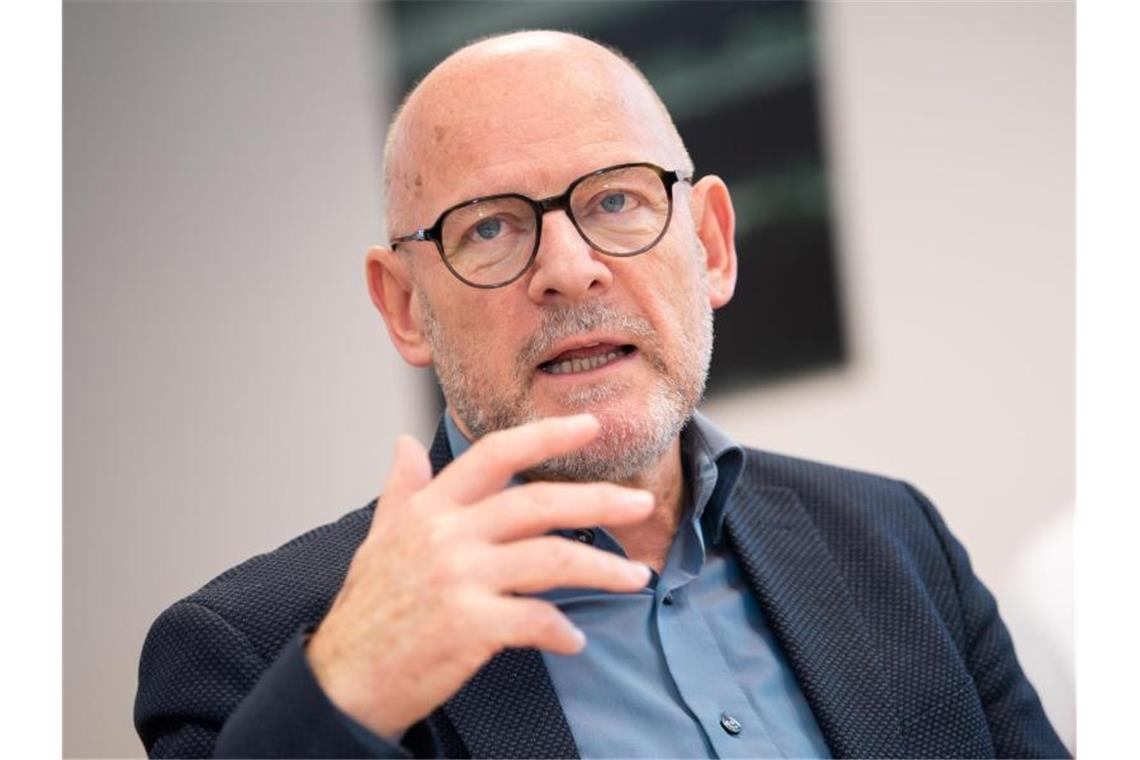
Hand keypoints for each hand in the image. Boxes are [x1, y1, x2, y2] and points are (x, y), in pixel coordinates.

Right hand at [306, 414, 653, 739]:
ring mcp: (458, 579)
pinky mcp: (468, 626)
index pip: (494, 454)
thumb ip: (403, 489)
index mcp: (430, 509)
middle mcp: (446, 535)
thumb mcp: (380, 538)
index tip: (588, 426)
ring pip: (551, 559)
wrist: (342, 680)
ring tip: (635, 578)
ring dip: (602, 568)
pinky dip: (562, 631)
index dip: (546, 435)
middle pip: (538, 502)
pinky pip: (536, 621)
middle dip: (599, 500)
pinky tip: (575, 640)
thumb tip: (404, 444)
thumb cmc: (368, 610)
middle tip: (639, 503)